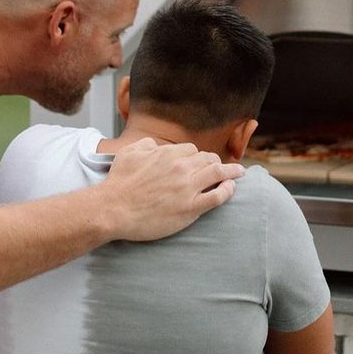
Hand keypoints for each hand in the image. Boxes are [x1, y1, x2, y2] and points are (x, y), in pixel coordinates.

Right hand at [102, 138, 244, 241]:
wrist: (113, 208)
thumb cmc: (119, 182)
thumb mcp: (130, 153)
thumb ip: (146, 145)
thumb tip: (155, 145)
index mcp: (168, 153)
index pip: (192, 150)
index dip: (197, 156)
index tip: (200, 162)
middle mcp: (182, 167)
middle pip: (208, 159)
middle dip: (216, 161)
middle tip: (222, 167)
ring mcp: (188, 188)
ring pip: (218, 173)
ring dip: (231, 171)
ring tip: (238, 172)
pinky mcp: (190, 208)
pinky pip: (217, 196)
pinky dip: (227, 190)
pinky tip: (231, 188)